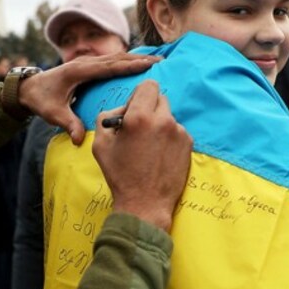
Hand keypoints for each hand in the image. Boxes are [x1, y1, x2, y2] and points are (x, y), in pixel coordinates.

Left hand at [19, 53, 160, 144]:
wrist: (29, 88)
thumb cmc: (41, 100)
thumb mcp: (53, 114)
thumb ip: (68, 124)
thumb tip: (79, 140)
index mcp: (79, 71)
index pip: (110, 67)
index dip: (130, 65)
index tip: (150, 65)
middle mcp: (85, 63)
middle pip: (117, 58)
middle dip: (140, 58)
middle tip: (161, 60)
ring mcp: (87, 62)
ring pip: (116, 57)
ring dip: (136, 58)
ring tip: (156, 60)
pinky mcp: (88, 66)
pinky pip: (111, 61)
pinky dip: (127, 61)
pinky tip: (139, 65)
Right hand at [92, 80, 191, 231]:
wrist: (145, 203)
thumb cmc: (120, 175)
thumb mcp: (100, 144)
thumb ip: (107, 117)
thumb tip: (122, 109)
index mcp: (139, 117)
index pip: (148, 85)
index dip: (139, 95)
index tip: (134, 109)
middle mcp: (163, 120)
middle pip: (160, 98)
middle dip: (149, 108)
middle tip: (139, 127)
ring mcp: (178, 132)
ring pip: (168, 115)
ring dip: (159, 123)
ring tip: (149, 146)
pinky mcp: (188, 143)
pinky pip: (177, 130)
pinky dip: (169, 137)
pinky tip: (159, 154)